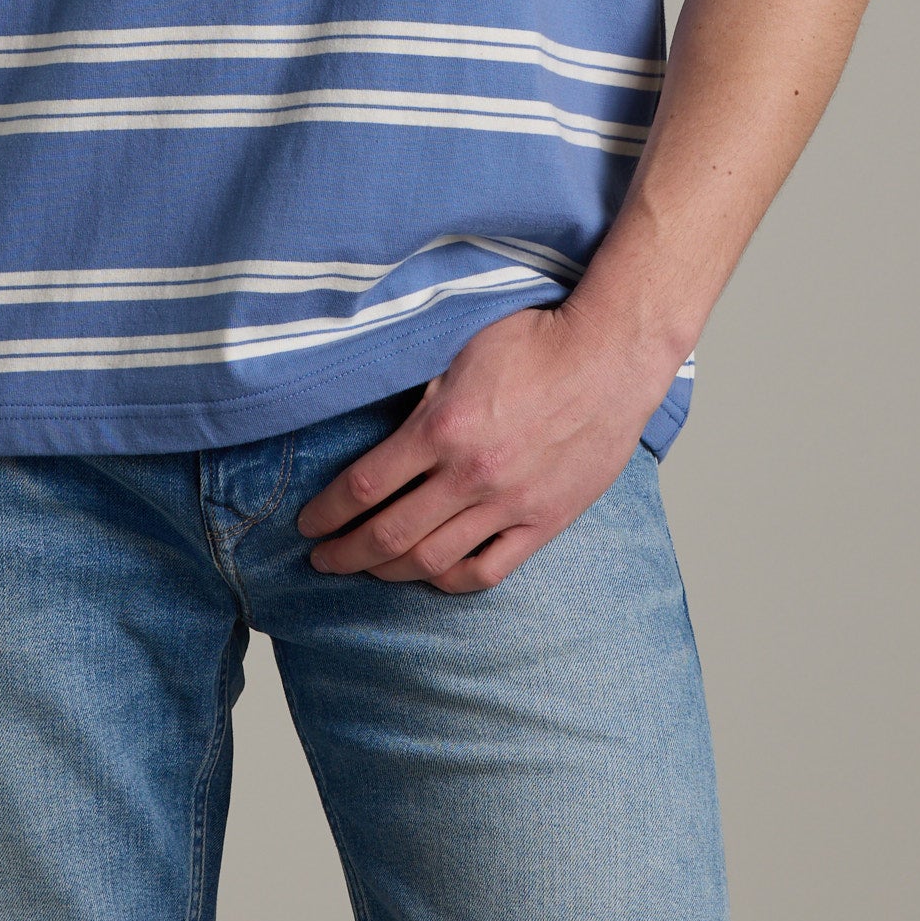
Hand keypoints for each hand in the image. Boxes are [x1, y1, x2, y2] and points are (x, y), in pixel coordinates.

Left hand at [293, 303, 664, 591]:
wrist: (611, 356)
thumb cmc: (536, 340)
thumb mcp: (457, 348)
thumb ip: (414, 389)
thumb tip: (370, 412)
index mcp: (442, 427)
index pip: (364, 486)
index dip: (327, 512)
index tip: (308, 524)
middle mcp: (471, 475)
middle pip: (389, 534)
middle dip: (345, 554)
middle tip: (322, 559)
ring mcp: (509, 505)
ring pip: (433, 560)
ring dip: (389, 571)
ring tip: (368, 570)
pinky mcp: (544, 522)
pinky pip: (488, 570)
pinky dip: (451, 580)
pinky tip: (431, 576)